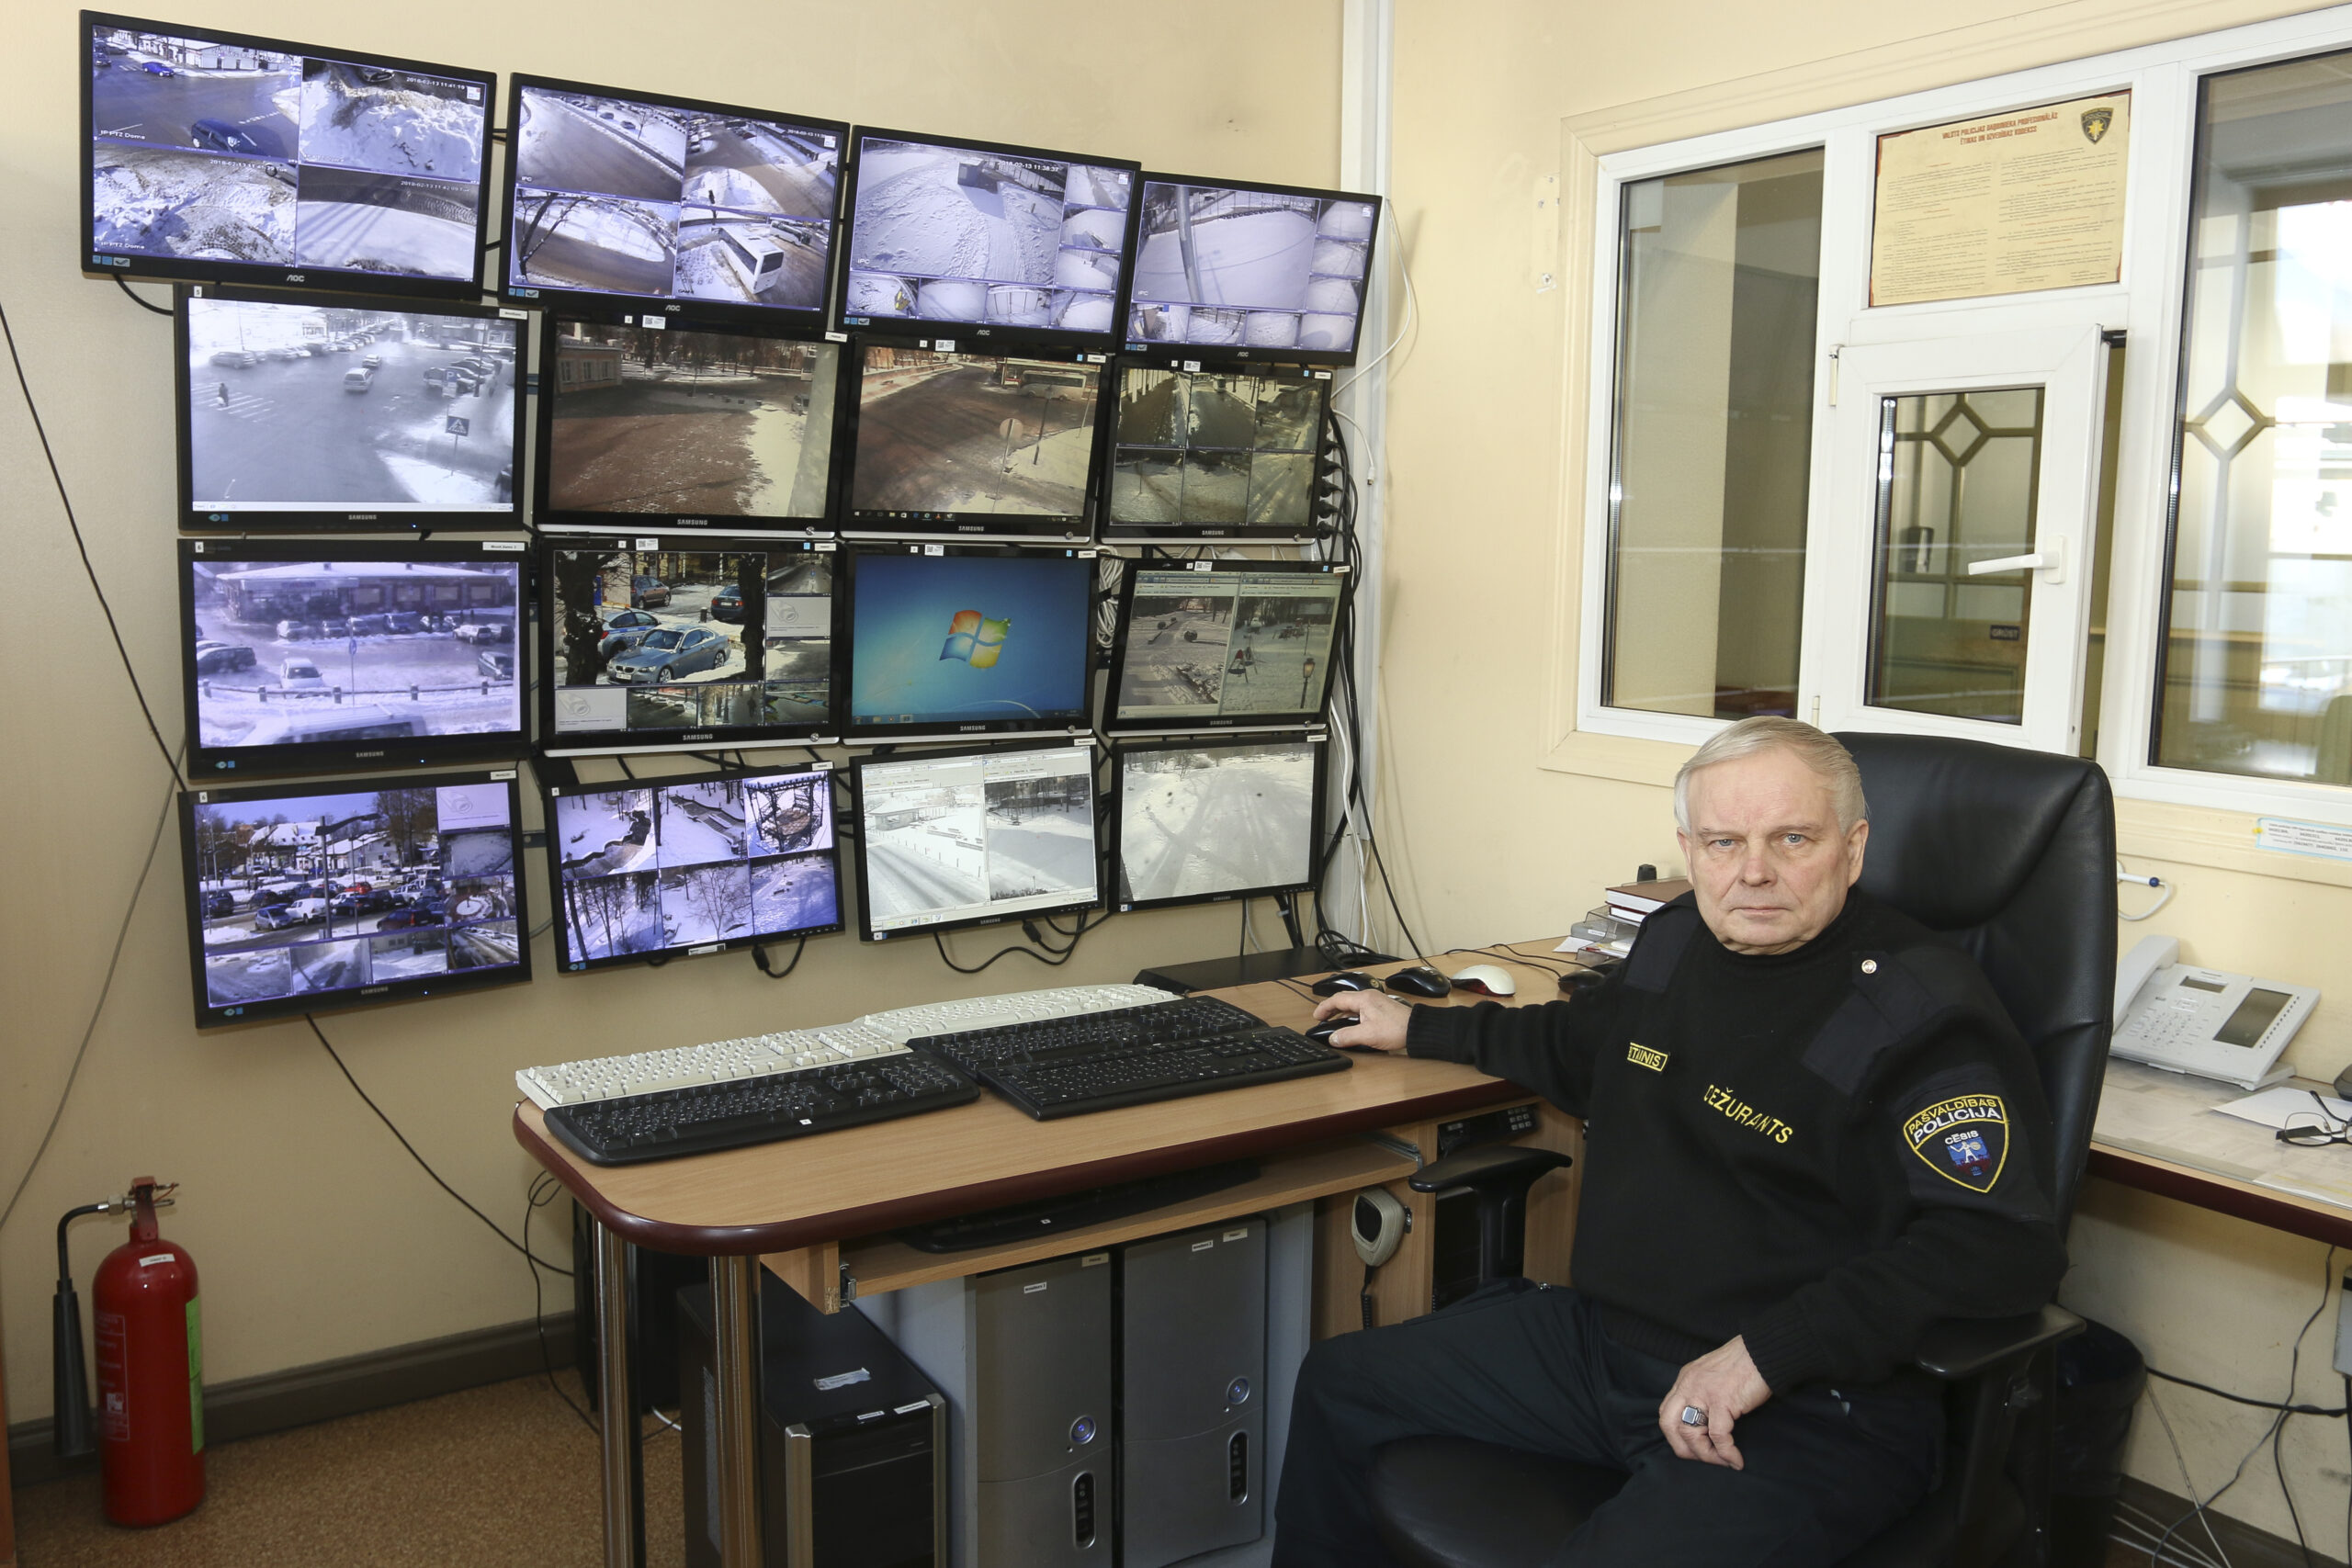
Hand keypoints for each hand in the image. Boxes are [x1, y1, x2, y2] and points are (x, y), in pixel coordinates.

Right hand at [1310, 990, 1412, 1051]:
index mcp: (1363, 999)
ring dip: (1342, 1013)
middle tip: (1322, 1018)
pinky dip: (1352, 1016)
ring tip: (1334, 1022)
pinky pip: (1361, 1009)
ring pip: (1353, 1005)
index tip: (1317, 1016)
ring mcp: (1376, 1003)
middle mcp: (1369, 997)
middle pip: (1344, 1000)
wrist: (1417, 1029)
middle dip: (1331, 1009)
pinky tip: (1351, 1025)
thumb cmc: (1397, 1028)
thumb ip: (1347, 1036)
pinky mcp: (1381, 1010)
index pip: (1337, 999)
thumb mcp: (1368, 1035)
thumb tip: (1334, 1038)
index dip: (1324, 1008)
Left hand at [1657, 1336, 1770, 1468]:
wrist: (1763, 1350)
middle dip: (1684, 1450)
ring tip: (1724, 1461)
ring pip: (1691, 1435)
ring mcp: (1703, 1392)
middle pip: (1669, 1426)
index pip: (1666, 1413)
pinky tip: (1736, 1460)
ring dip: (1707, 1456)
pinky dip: (1727, 1453)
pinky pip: (1719, 1436)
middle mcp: (1688, 1385)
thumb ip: (1703, 1393)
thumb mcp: (1712, 1375)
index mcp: (1685, 1380)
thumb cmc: (1745, 1363)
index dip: (1676, 1436)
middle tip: (1706, 1459)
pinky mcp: (1722, 1400)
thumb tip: (1705, 1422)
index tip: (1695, 1448)